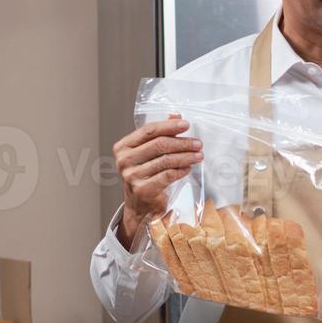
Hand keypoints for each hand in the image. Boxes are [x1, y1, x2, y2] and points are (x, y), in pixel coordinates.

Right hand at [113, 113, 201, 246]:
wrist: (139, 207)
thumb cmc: (145, 177)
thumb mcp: (149, 154)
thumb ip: (160, 135)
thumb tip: (176, 115)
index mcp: (123, 147)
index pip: (148, 130)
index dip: (169, 126)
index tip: (186, 125)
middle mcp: (124, 160)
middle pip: (158, 144)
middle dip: (182, 142)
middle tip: (197, 143)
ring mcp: (132, 176)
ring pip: (165, 160)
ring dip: (186, 156)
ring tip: (198, 155)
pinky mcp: (143, 189)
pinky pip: (167, 175)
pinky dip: (181, 170)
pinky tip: (188, 167)